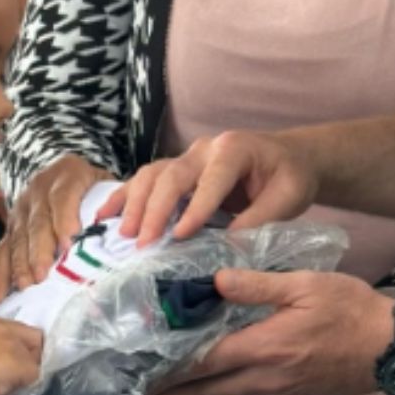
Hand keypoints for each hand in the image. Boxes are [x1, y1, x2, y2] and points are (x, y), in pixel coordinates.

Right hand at [0, 154, 109, 299]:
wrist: (63, 168)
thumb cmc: (92, 183)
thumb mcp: (105, 181)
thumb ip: (114, 201)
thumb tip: (126, 229)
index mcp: (67, 174)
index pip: (63, 197)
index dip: (64, 221)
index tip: (68, 247)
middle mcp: (39, 189)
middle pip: (37, 222)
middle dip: (39, 250)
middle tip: (43, 276)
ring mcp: (21, 207)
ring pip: (18, 237)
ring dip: (21, 264)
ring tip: (27, 286)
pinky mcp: (11, 225)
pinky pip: (3, 249)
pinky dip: (2, 273)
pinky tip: (4, 294)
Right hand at [112, 131, 318, 245]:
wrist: (289, 157)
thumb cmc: (290, 176)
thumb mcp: (288, 197)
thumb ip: (260, 219)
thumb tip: (227, 246)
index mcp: (235, 149)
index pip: (211, 179)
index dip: (196, 208)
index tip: (180, 237)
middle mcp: (205, 148)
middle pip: (173, 174)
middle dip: (157, 209)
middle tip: (145, 242)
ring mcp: (188, 157)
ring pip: (153, 174)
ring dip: (136, 204)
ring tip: (127, 234)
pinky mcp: (178, 170)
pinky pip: (145, 179)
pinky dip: (124, 196)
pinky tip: (104, 216)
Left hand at [135, 269, 390, 394]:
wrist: (391, 349)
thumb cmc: (350, 309)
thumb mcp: (305, 285)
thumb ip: (258, 284)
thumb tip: (214, 279)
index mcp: (263, 348)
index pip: (201, 363)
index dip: (165, 371)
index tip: (133, 376)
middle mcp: (263, 379)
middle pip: (202, 394)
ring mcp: (276, 392)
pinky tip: (204, 391)